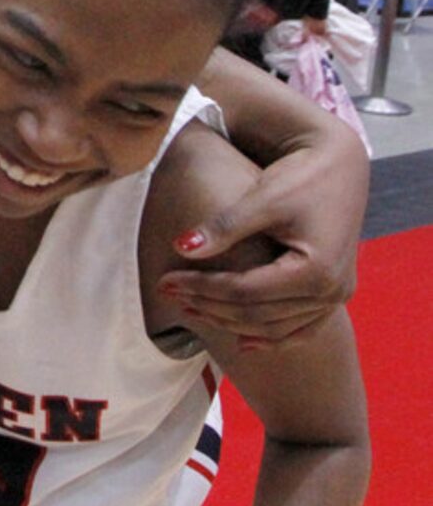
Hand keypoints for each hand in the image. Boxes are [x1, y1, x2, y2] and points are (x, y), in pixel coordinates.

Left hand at [159, 145, 363, 351]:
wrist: (339, 162)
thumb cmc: (302, 174)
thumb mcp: (262, 198)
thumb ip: (224, 227)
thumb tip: (180, 247)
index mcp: (316, 270)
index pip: (245, 291)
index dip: (202, 288)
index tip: (166, 280)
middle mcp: (331, 291)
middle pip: (257, 314)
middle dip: (209, 306)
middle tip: (170, 294)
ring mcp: (335, 295)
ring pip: (275, 326)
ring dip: (231, 322)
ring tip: (191, 309)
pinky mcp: (333, 292)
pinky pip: (301, 327)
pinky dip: (272, 337)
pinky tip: (243, 343)